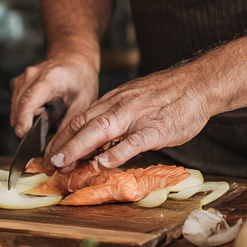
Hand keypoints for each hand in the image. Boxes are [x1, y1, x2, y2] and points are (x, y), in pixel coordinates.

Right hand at [9, 53, 98, 138]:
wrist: (75, 57)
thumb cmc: (81, 78)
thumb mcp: (83, 103)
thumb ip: (68, 127)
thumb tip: (54, 151)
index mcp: (49, 79)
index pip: (28, 101)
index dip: (23, 120)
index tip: (23, 135)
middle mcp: (31, 76)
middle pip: (19, 108)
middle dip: (29, 125)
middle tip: (49, 128)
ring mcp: (22, 79)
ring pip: (15, 109)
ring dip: (28, 119)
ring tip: (48, 115)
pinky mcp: (18, 83)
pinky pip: (16, 105)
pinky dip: (26, 113)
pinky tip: (42, 109)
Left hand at [46, 65, 210, 170]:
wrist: (199, 83)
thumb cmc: (170, 94)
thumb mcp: (135, 98)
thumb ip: (118, 115)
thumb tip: (101, 139)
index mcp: (114, 100)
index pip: (80, 118)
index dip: (62, 136)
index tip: (49, 153)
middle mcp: (120, 106)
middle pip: (83, 124)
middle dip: (62, 144)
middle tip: (47, 164)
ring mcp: (137, 116)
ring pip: (100, 130)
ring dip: (78, 147)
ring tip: (63, 163)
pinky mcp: (156, 128)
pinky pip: (133, 141)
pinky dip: (116, 152)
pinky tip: (103, 163)